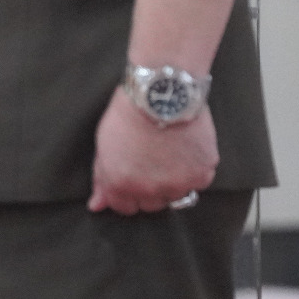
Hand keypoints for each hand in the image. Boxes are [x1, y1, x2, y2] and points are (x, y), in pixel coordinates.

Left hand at [88, 86, 217, 212]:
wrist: (160, 91)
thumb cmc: (129, 112)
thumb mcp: (104, 143)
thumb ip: (102, 179)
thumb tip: (97, 206)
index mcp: (121, 184)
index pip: (125, 208)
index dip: (127, 192)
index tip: (133, 177)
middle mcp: (150, 190)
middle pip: (152, 204)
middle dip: (150, 188)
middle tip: (152, 162)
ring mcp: (178, 184)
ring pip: (176, 196)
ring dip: (174, 181)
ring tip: (170, 153)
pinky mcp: (202, 174)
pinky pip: (198, 182)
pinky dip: (194, 169)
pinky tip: (186, 148)